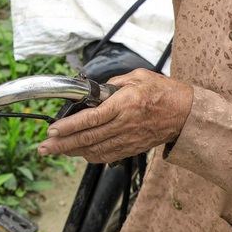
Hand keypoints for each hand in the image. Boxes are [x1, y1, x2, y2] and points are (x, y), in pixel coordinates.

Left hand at [37, 70, 192, 163]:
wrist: (186, 113)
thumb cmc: (163, 92)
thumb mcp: (138, 76)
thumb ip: (114, 83)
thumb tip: (95, 90)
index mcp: (125, 104)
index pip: (92, 118)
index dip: (70, 126)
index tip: (53, 129)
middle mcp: (125, 124)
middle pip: (88, 137)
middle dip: (63, 144)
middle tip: (44, 147)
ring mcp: (128, 138)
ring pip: (95, 149)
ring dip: (72, 151)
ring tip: (55, 151)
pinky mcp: (132, 147)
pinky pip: (107, 155)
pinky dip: (90, 155)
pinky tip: (78, 153)